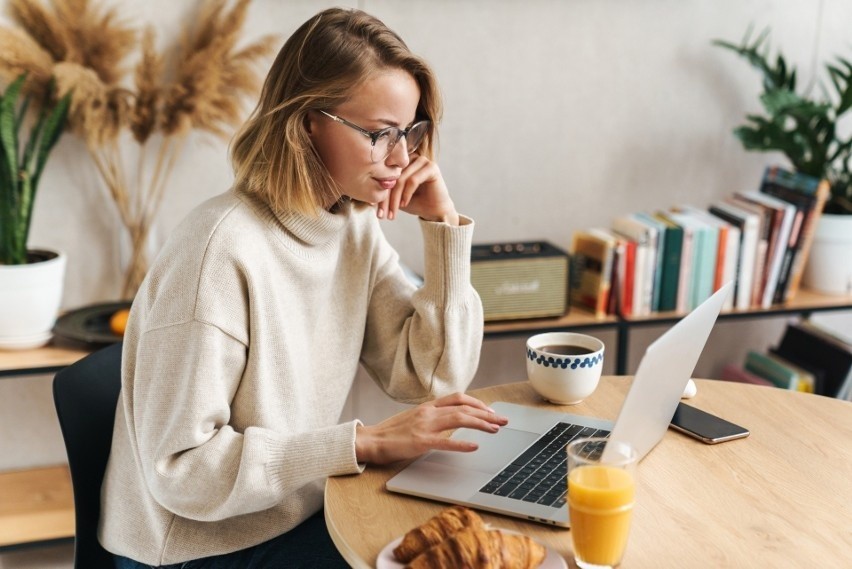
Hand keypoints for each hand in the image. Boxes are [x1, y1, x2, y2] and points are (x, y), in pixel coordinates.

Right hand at [355, 392, 508, 464]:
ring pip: (459, 420)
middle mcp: (428, 412)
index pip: (458, 398)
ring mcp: (424, 426)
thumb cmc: (391, 432)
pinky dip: (462, 443)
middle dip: (486, 414)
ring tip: (495, 430)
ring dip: (480, 424)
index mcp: (427, 406)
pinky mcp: (420, 442)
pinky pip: (445, 441)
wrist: (370, 440)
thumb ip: (432, 417)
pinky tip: (474, 446)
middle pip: (464, 408)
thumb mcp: (414, 418)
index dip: (477, 403)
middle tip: (503, 420)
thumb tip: (451, 419)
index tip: (490, 411)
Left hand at [378, 154, 459, 224]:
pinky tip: (404, 204)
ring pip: (401, 179)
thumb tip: (364, 191)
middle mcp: (411, 157)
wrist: (434, 211)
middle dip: (385, 197)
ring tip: (392, 213)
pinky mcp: (432, 167)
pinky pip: (413, 180)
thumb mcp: (394, 196)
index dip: (378, 190)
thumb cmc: (414, 203)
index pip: (385, 173)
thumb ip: (382, 190)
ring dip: (395, 199)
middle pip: (392, 176)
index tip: (372, 206)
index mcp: (401, 160)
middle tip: (381, 214)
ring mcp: (422, 160)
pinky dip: (406, 194)